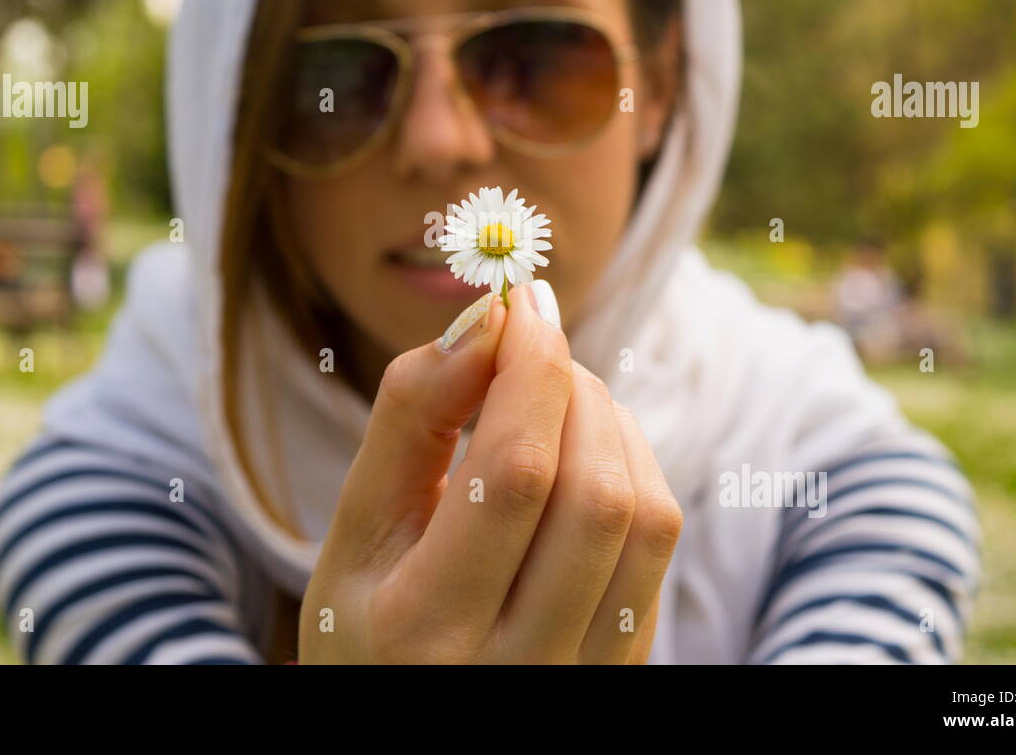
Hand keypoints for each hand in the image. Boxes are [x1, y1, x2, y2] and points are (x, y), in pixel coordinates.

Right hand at [297, 282, 683, 663]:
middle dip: (570, 391)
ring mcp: (587, 675)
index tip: (520, 304)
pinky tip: (582, 460)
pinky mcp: (630, 665)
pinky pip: (660, 546)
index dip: (531, 367)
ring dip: (609, 425)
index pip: (515, 473)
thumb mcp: (356, 534)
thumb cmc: (370, 626)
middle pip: (594, 492)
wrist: (416, 728)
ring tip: (553, 404)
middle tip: (528, 354)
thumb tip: (486, 322)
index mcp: (424, 631)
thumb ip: (408, 423)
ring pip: (646, 516)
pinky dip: (631, 470)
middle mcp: (519, 668)